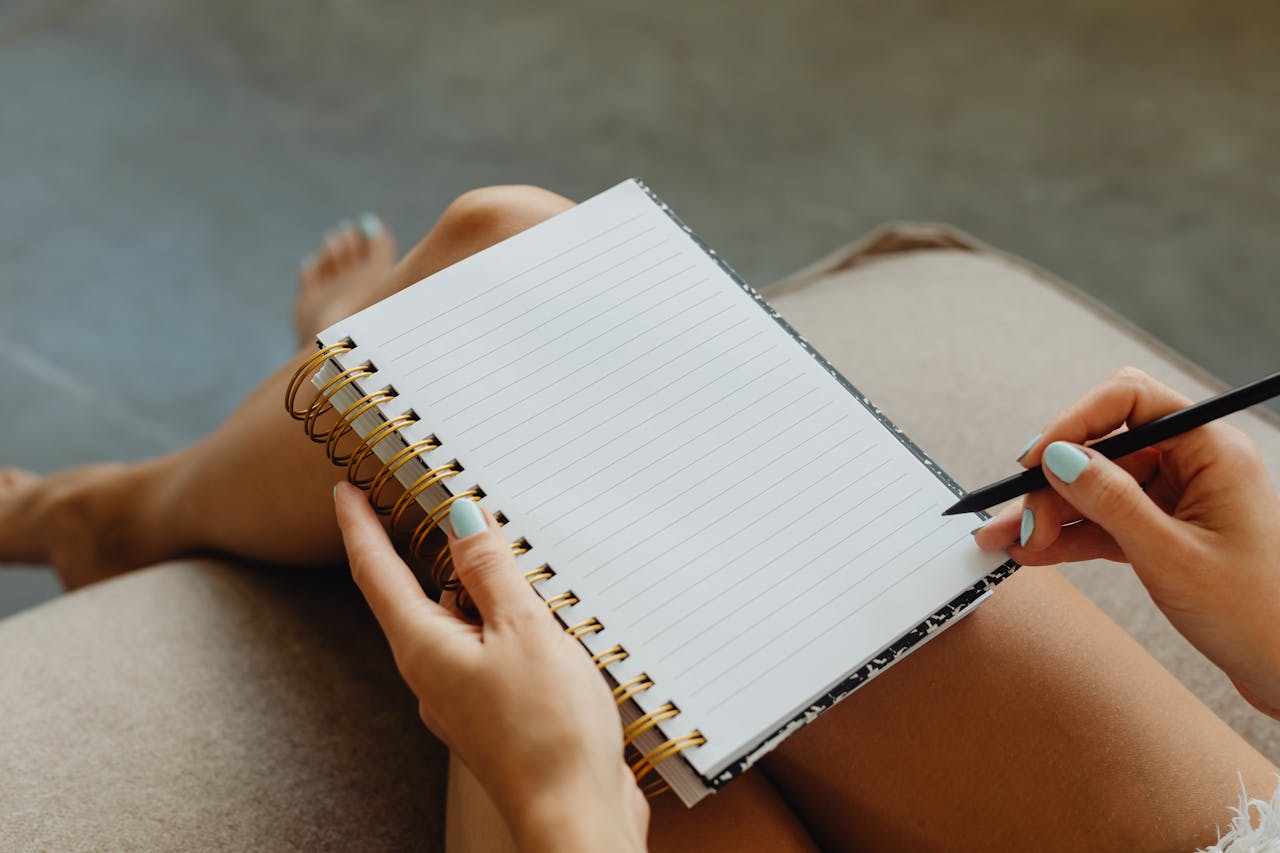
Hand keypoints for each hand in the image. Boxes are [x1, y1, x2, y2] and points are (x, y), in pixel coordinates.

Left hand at [334, 483, 647, 851]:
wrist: (575, 816)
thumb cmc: (546, 731)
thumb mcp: (521, 630)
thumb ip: (491, 571)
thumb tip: (460, 517)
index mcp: (425, 648)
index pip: (378, 573)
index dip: (360, 526)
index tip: (345, 489)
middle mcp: (435, 672)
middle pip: (416, 595)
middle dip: (418, 548)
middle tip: (423, 500)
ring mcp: (467, 695)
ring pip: (460, 622)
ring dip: (473, 583)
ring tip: (497, 545)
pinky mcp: (501, 711)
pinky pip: (492, 648)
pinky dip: (504, 618)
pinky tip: (536, 610)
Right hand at [975, 367, 1279, 718]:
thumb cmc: (1257, 615)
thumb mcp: (1172, 556)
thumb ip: (1111, 502)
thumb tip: (1057, 458)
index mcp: (1211, 450)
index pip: (1129, 400)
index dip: (1074, 421)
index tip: (1033, 461)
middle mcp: (1194, 464)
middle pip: (1103, 448)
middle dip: (1052, 481)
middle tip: (1020, 522)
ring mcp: (1178, 498)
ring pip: (1095, 487)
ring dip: (1050, 513)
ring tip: (1008, 541)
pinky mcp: (1165, 531)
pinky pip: (1104, 521)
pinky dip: (1068, 535)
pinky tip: (1034, 551)